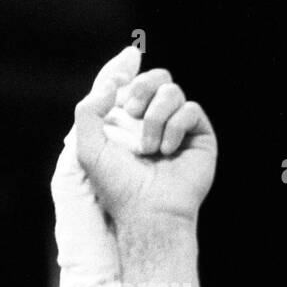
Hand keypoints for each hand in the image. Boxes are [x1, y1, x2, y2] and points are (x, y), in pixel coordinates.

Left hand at [74, 47, 216, 229]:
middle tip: (133, 113)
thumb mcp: (88, 148)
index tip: (122, 81)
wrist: (147, 209)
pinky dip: (175, 127)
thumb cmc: (117, 184)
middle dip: (141, 89)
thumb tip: (112, 81)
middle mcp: (152, 121)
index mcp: (126, 121)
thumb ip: (88, 110)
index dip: (125, 78)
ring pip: (171, 91)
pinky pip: (191, 109)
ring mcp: (176, 127)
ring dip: (155, 117)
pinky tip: (167, 151)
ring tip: (148, 148)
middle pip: (156, 77)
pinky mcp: (198, 135)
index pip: (130, 83)